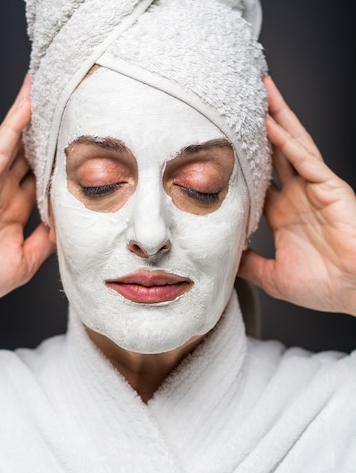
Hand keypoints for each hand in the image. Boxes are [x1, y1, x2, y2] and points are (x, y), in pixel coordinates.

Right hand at [0, 74, 54, 310]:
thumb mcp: (24, 262)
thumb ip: (45, 241)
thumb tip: (67, 227)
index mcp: (14, 212)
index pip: (40, 180)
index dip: (56, 163)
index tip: (77, 151)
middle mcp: (4, 194)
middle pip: (29, 154)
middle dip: (44, 132)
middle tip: (66, 107)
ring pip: (15, 143)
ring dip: (30, 116)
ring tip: (46, 89)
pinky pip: (1, 149)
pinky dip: (14, 127)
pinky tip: (28, 106)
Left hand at [239, 76, 355, 315]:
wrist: (354, 292)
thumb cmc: (323, 286)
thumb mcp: (272, 276)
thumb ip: (248, 264)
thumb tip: (224, 258)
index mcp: (284, 213)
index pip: (258, 178)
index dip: (241, 159)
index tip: (220, 144)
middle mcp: (299, 195)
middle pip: (275, 150)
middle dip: (260, 124)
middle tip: (241, 98)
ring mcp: (315, 189)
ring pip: (292, 145)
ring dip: (276, 118)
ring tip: (260, 91)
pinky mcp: (331, 188)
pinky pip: (308, 161)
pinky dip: (290, 143)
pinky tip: (273, 125)